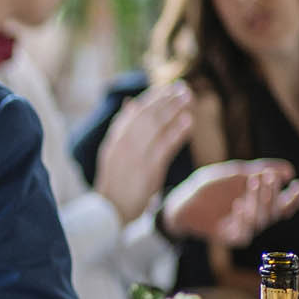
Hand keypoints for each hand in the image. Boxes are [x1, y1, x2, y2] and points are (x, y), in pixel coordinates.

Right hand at [93, 81, 193, 224]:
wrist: (110, 209)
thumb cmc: (115, 182)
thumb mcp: (112, 152)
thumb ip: (122, 128)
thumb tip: (130, 103)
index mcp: (115, 139)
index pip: (135, 112)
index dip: (152, 98)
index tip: (167, 89)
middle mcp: (124, 144)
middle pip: (148, 115)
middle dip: (166, 99)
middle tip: (183, 88)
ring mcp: (136, 155)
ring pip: (157, 126)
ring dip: (174, 109)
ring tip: (188, 98)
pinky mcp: (149, 168)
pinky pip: (166, 145)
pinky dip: (177, 131)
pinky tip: (188, 122)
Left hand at [162, 159, 298, 243]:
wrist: (180, 201)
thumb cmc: (209, 187)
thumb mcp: (234, 172)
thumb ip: (259, 170)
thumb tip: (289, 170)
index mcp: (261, 202)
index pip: (286, 204)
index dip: (295, 197)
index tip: (297, 184)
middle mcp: (255, 216)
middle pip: (276, 211)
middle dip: (274, 193)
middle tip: (267, 177)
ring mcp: (243, 228)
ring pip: (262, 221)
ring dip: (260, 202)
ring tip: (253, 183)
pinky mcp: (229, 237)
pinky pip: (244, 234)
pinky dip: (243, 219)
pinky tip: (238, 205)